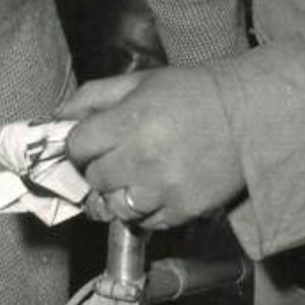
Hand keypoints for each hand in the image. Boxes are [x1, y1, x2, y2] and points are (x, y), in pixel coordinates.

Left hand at [61, 65, 245, 230]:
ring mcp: (163, 189)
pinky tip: (155, 190)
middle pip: (94, 178)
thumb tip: (56, 116)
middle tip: (116, 157)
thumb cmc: (191, 93)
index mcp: (130, 121)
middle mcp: (143, 158)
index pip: (78, 146)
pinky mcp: (183, 211)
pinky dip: (143, 211)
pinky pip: (144, 222)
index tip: (91, 142)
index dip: (80, 144)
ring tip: (133, 178)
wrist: (248, 115)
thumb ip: (94, 96)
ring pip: (114, 207)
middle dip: (98, 168)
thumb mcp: (140, 82)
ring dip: (117, 194)